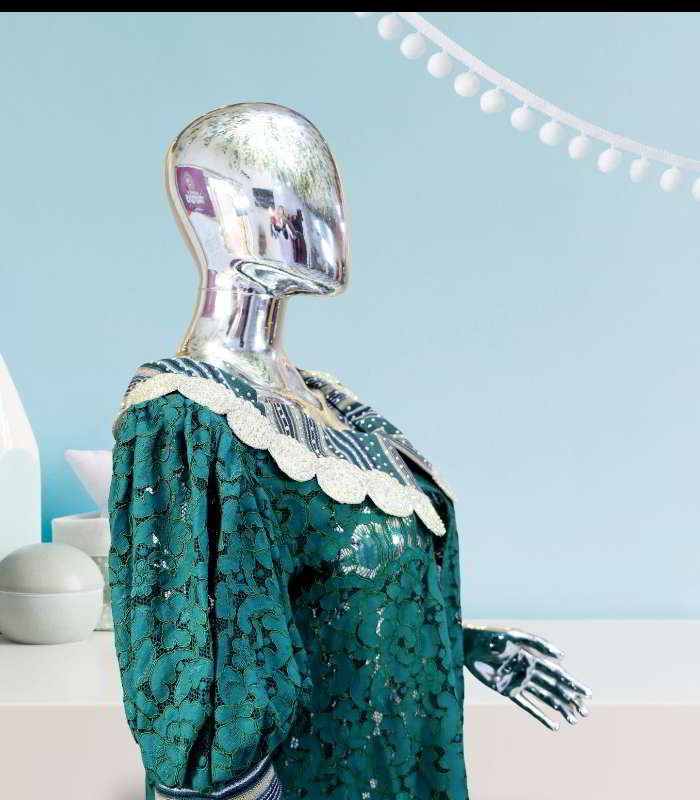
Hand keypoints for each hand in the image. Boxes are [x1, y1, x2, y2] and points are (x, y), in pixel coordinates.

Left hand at [462, 624, 591, 730]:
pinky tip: (554, 726)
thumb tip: (562, 655)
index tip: (587, 694)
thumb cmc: (490, 637)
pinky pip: (527, 705)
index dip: (572, 683)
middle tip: (586, 713)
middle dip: (570, 699)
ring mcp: (519, 682)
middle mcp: (528, 670)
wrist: (467, 646)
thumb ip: (537, 643)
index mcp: (532, 657)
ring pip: (544, 698)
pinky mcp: (508, 691)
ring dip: (559, 708)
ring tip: (574, 721)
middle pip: (554, 687)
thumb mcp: (513, 636)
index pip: (557, 672)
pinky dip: (540, 716)